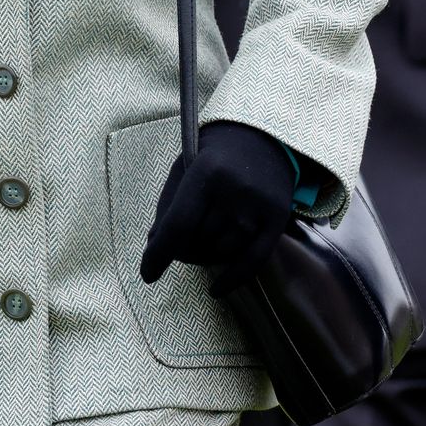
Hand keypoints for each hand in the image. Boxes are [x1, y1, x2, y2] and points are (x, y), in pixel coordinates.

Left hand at [139, 121, 294, 295]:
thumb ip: (168, 206)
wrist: (264, 136)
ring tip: (202, 241)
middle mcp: (235, 190)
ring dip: (205, 257)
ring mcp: (258, 206)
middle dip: (182, 249)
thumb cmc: (215, 154)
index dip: (159, 254)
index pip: (178, 224)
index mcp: (207, 171)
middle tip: (180, 240)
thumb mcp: (185, 167)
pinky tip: (215, 289)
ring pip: (221, 254)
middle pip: (198, 243)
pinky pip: (252, 263)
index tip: (148, 274)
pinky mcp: (277, 219)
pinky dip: (231, 280)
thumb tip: (154, 246)